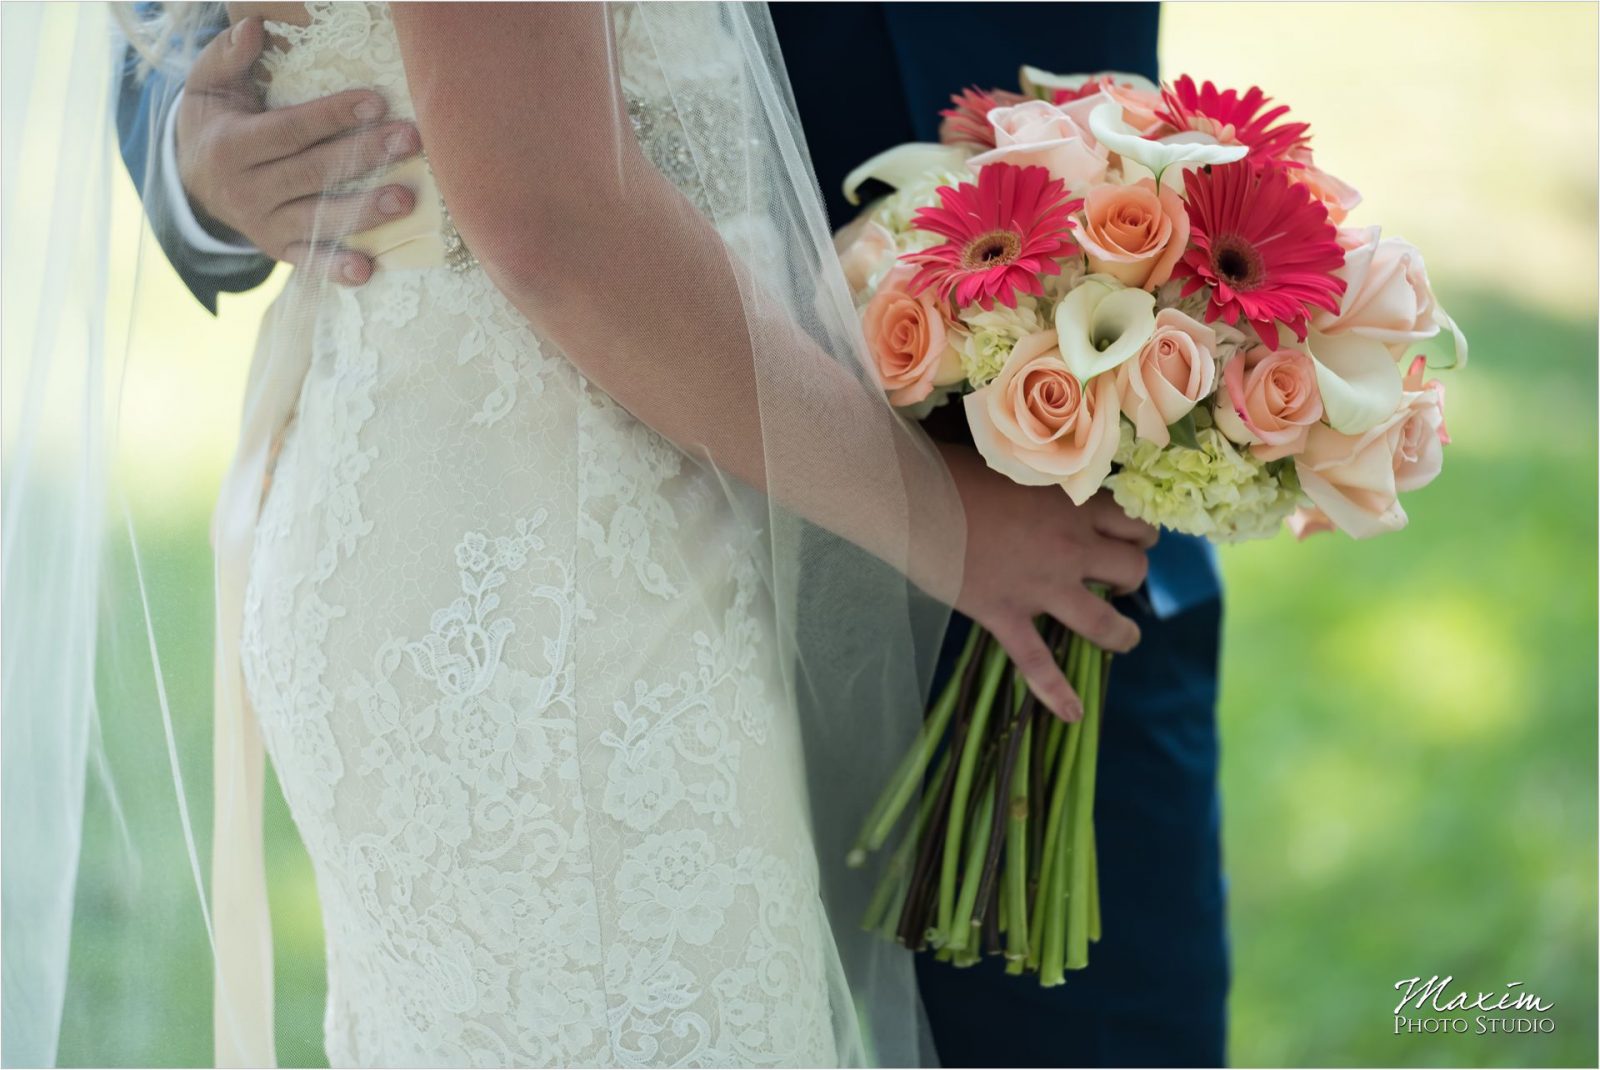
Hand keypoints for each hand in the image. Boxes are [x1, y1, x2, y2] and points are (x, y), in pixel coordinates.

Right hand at [174, 17, 421, 284]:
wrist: (191, 182)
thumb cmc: (216, 121)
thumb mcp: (210, 85)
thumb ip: (229, 56)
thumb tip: (254, 25)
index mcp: (231, 145)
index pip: (289, 130)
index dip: (332, 116)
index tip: (376, 101)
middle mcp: (246, 190)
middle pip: (313, 172)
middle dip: (364, 156)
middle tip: (409, 140)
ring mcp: (263, 225)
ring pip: (319, 218)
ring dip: (364, 211)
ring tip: (406, 200)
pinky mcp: (278, 250)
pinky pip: (309, 263)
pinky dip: (336, 269)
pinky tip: (368, 271)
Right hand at [939, 443, 1155, 720]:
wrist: (913, 495)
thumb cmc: (954, 468)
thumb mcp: (1013, 461)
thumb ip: (1040, 477)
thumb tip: (1046, 472)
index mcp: (1072, 505)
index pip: (1134, 524)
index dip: (1137, 535)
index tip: (1127, 539)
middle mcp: (1069, 548)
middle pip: (1132, 570)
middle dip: (1132, 577)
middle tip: (1116, 580)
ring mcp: (1040, 587)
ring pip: (1105, 624)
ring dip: (1122, 635)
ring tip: (1123, 639)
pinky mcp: (1005, 616)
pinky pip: (1038, 663)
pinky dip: (1057, 692)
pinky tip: (1073, 714)